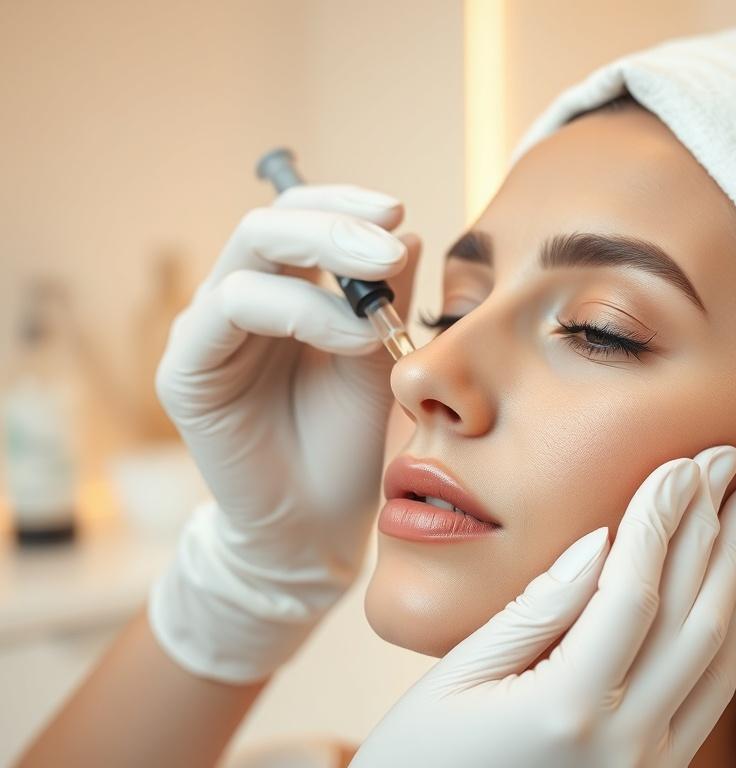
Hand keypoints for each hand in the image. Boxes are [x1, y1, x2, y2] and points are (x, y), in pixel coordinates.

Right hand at [148, 183, 420, 682]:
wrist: (318, 524)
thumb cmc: (347, 442)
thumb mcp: (379, 359)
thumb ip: (386, 299)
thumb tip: (405, 231)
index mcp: (281, 289)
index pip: (300, 217)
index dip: (344, 204)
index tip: (397, 212)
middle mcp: (237, 299)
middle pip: (270, 221)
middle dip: (336, 224)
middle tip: (391, 239)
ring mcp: (207, 330)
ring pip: (249, 252)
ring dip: (326, 266)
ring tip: (382, 317)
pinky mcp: (186, 369)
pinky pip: (232, 308)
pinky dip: (300, 311)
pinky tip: (352, 339)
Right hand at [350, 445, 735, 767]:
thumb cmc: (421, 759)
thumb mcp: (458, 678)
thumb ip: (535, 611)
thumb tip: (599, 541)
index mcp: (564, 711)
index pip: (633, 591)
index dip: (659, 518)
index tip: (679, 462)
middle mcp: (624, 745)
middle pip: (692, 615)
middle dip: (713, 527)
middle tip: (728, 460)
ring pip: (716, 655)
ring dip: (734, 572)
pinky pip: (711, 693)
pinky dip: (727, 628)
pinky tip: (729, 583)